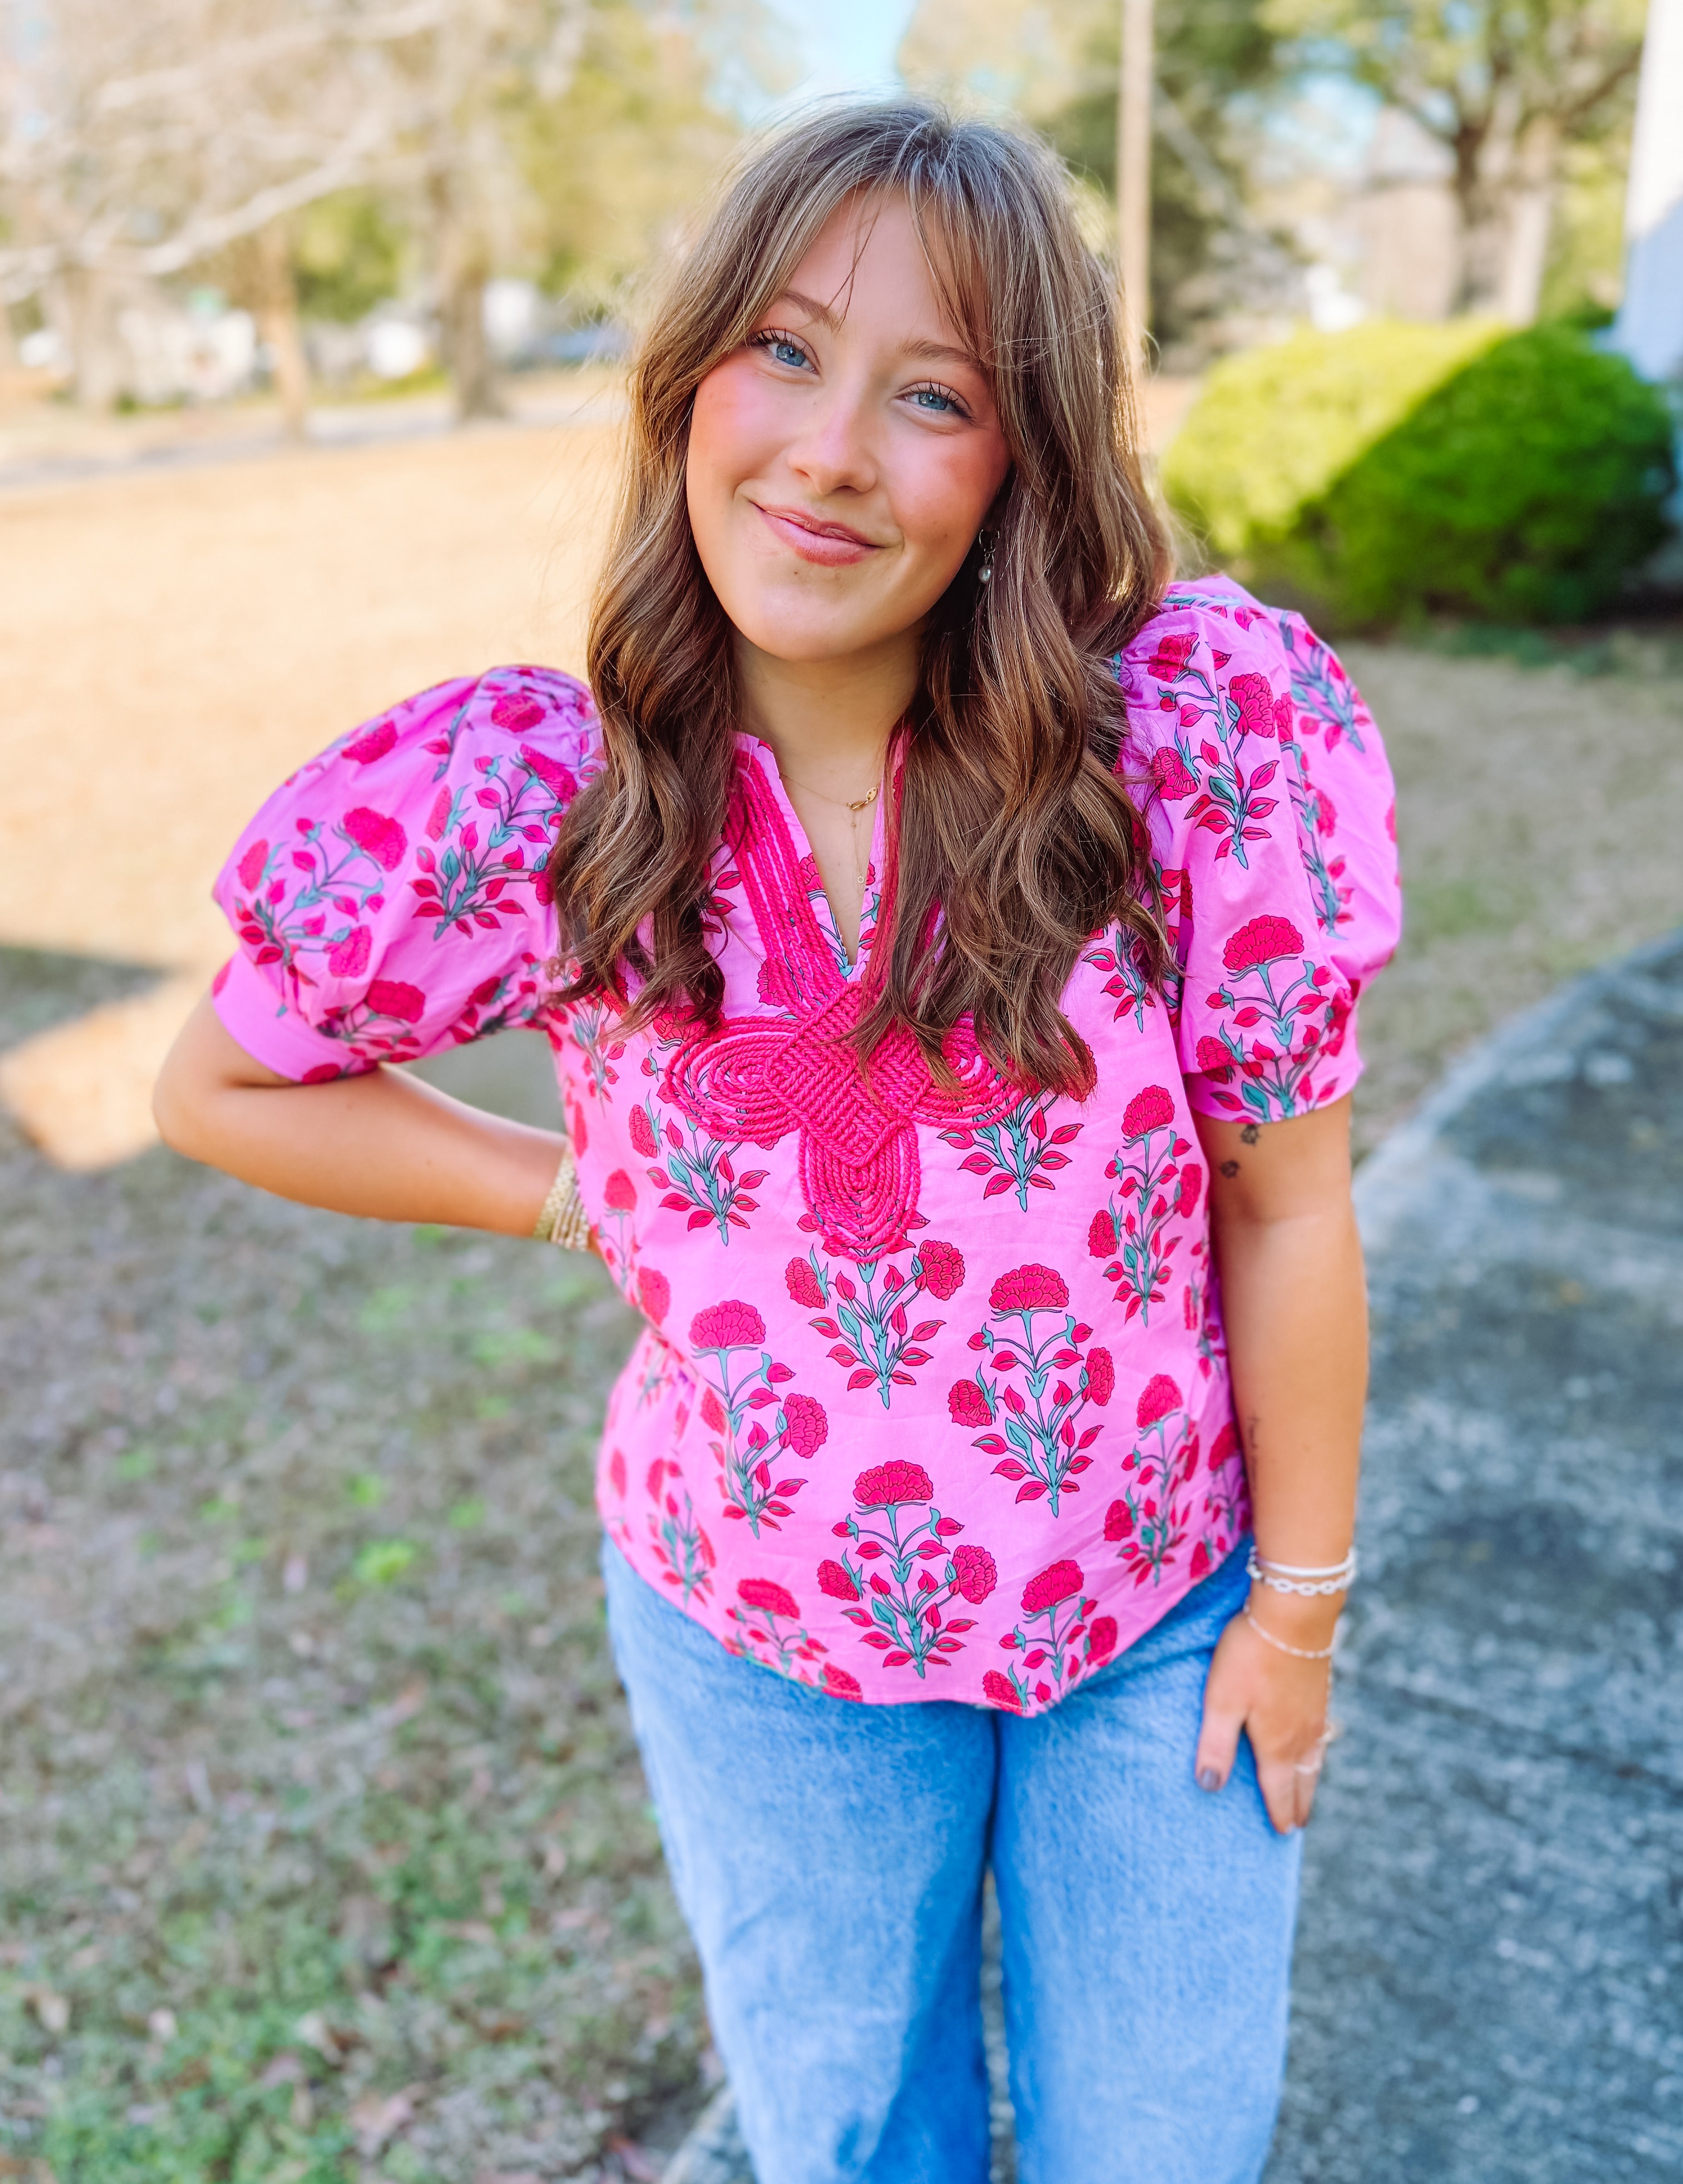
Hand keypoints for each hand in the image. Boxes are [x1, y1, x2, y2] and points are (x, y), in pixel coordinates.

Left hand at [1194, 1595, 1335, 1833]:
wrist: (1294, 1613)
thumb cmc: (1251, 1656)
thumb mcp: (1222, 1701)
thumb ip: (1216, 1745)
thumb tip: (1210, 1787)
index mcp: (1277, 1744)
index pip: (1278, 1788)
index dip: (1279, 1811)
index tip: (1283, 1832)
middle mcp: (1302, 1734)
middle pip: (1303, 1779)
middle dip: (1300, 1803)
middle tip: (1299, 1825)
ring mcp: (1316, 1712)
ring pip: (1316, 1757)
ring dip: (1310, 1779)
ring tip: (1307, 1790)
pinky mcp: (1321, 1689)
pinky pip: (1322, 1734)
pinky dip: (1318, 1750)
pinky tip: (1316, 1742)